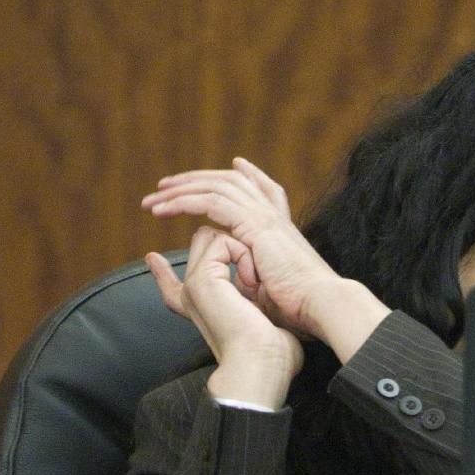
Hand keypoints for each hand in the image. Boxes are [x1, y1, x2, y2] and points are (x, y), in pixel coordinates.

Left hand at [143, 158, 341, 340]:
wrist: (320, 306)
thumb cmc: (302, 310)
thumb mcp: (276, 292)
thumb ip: (259, 282)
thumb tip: (248, 289)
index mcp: (282, 229)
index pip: (266, 189)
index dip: (249, 174)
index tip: (234, 165)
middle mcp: (273, 216)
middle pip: (231, 180)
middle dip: (197, 179)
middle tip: (168, 184)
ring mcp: (264, 216)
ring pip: (215, 186)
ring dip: (180, 190)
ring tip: (154, 198)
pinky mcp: (254, 223)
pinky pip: (209, 201)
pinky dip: (183, 202)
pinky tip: (163, 208)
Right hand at [146, 226, 302, 404]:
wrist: (261, 365)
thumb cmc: (271, 356)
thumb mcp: (262, 330)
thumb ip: (257, 315)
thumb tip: (270, 322)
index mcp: (202, 313)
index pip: (173, 290)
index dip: (163, 275)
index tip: (152, 260)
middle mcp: (193, 299)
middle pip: (202, 245)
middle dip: (233, 247)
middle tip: (255, 282)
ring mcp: (193, 287)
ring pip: (210, 236)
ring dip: (240, 251)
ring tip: (254, 285)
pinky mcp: (201, 278)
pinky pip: (221, 241)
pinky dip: (243, 255)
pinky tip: (250, 282)